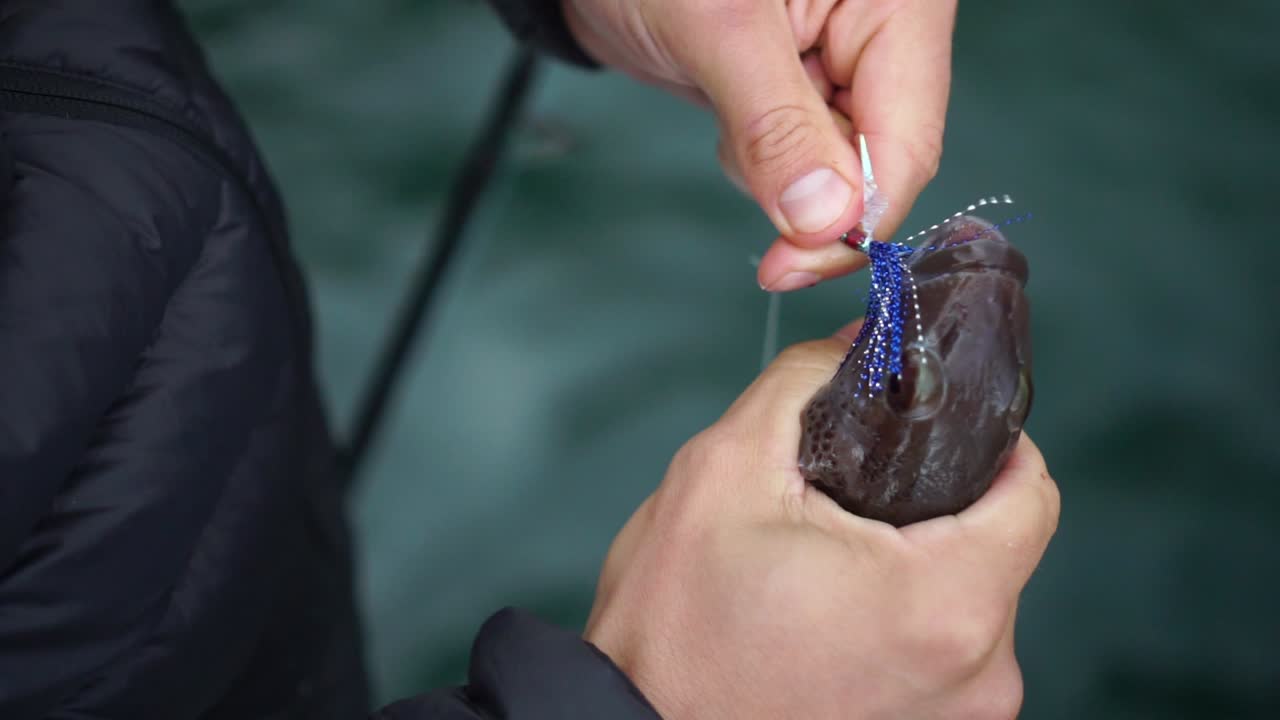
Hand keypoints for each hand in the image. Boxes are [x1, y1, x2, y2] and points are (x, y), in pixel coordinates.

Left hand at [563, 0, 957, 290]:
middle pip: (884, 163)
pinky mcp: (806, 92)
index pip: (910, 137)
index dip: (861, 215)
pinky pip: (803, 162)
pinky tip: (730, 109)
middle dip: (811, 194)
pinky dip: (760, 159)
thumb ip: (775, 124)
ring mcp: (846, 66)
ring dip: (776, 171)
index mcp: (896, 3)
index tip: (796, 261)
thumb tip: (826, 218)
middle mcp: (885, 34)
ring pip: (840, 174)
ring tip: (726, 95)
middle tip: (739, 169)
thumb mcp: (716, 31)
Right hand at [584, 325, 1059, 718]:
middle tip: (849, 500)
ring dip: (915, 568)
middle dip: (935, 507)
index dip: (994, 442)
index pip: (1033, 493)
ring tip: (827, 567)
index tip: (941, 429)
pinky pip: (943, 656)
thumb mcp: (723, 473)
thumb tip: (857, 347)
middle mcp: (975, 673)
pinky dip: (901, 625)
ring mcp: (958, 718)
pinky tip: (832, 618)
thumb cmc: (675, 628)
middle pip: (998, 549)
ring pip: (969, 603)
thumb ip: (802, 385)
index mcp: (944, 602)